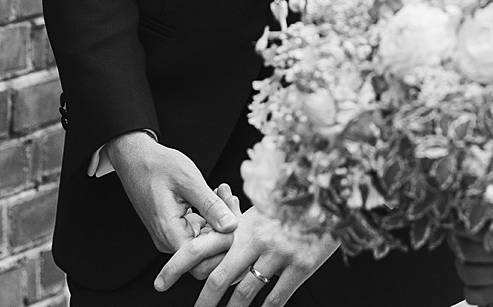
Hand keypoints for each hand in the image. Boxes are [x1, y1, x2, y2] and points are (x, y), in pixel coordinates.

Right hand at [107, 132, 237, 255]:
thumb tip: (231, 226)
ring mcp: (170, 237)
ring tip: (223, 195)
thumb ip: (210, 206)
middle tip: (230, 202)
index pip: (201, 259)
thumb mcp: (189, 181)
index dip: (222, 243)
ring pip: (203, 242)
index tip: (233, 218)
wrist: (136, 159)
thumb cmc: (157, 166)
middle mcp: (168, 241)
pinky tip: (216, 197)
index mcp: (169, 233)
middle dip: (223, 232)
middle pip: (204, 255)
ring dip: (218, 222)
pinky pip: (197, 233)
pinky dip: (210, 218)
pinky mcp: (174, 230)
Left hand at [159, 207, 333, 305]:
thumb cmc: (296, 201)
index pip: (199, 246)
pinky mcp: (300, 267)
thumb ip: (241, 226)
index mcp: (241, 224)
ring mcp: (277, 255)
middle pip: (218, 279)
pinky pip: (276, 298)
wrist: (333, 196)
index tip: (159, 282)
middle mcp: (255, 241)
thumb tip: (220, 239)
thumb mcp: (264, 208)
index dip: (176, 265)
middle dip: (202, 302)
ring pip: (245, 294)